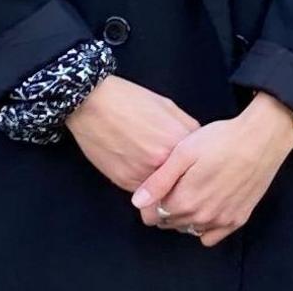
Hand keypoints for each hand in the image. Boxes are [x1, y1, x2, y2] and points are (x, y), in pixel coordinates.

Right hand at [65, 75, 199, 192]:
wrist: (92, 103)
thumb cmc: (130, 100)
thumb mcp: (168, 107)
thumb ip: (188, 128)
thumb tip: (198, 145)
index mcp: (179, 143)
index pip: (200, 168)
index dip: (197, 168)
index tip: (193, 167)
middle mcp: (164, 163)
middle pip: (183, 184)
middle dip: (181, 182)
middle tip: (177, 176)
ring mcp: (143, 175)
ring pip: (163, 193)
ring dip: (163, 188)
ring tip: (156, 172)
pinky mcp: (124, 182)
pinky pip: (143, 193)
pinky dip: (145, 187)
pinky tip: (139, 169)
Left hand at [130, 92, 292, 246]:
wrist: (260, 139)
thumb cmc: (220, 140)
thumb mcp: (183, 153)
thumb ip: (159, 181)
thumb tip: (137, 203)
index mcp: (184, 201)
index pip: (154, 214)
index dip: (150, 202)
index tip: (154, 188)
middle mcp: (202, 217)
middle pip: (171, 223)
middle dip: (165, 209)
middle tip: (171, 186)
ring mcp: (221, 221)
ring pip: (190, 229)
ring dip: (184, 217)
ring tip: (190, 192)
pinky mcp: (238, 219)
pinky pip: (212, 236)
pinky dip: (205, 227)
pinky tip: (207, 205)